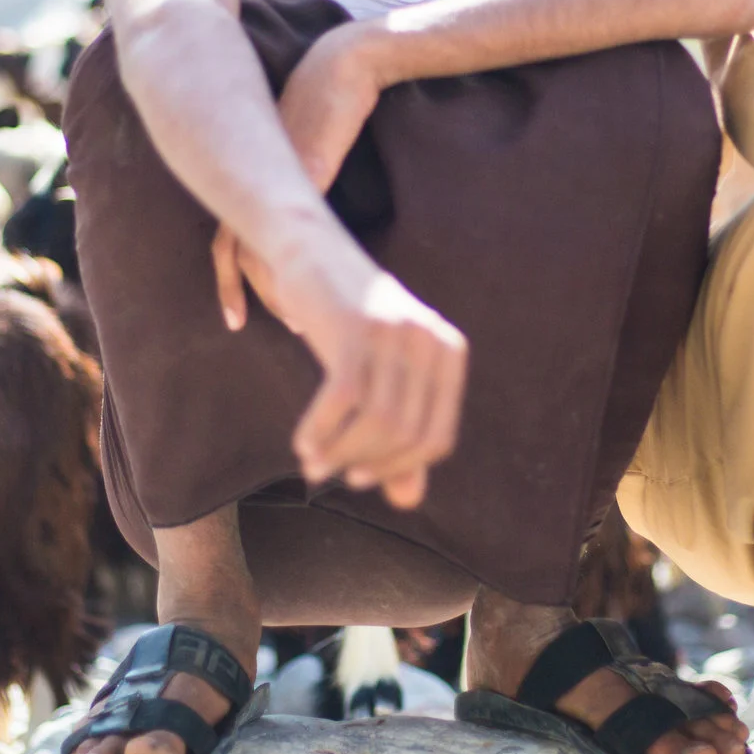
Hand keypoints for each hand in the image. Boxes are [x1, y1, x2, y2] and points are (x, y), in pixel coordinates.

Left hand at [214, 23, 385, 329]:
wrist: (343, 64)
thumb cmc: (328, 101)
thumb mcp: (302, 146)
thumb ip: (296, 179)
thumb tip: (303, 209)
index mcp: (248, 175)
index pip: (224, 237)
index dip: (226, 276)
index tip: (233, 310)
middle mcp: (253, 179)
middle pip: (231, 248)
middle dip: (237, 291)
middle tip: (237, 323)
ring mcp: (278, 179)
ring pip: (259, 249)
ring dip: (273, 293)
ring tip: (292, 323)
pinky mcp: (307, 176)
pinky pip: (292, 232)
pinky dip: (296, 270)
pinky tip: (316, 293)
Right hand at [235, 219, 466, 508]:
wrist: (311, 251)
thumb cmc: (347, 321)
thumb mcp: (380, 376)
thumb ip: (400, 436)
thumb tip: (408, 502)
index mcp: (450, 352)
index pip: (437, 438)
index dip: (399, 468)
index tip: (361, 478)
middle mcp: (431, 341)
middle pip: (406, 434)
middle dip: (364, 464)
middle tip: (328, 474)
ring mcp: (396, 332)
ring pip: (377, 423)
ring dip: (339, 453)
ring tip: (313, 464)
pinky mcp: (358, 328)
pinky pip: (342, 402)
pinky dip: (319, 432)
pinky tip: (303, 444)